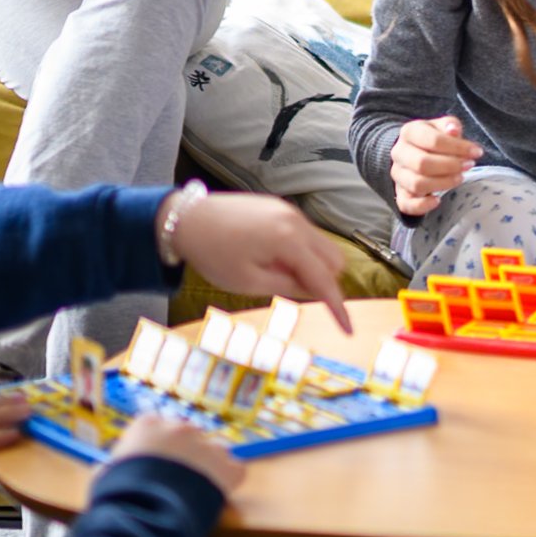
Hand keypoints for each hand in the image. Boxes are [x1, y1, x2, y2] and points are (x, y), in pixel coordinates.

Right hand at [105, 414, 243, 496]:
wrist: (147, 516)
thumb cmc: (119, 497)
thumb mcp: (104, 478)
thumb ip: (112, 467)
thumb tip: (108, 470)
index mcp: (148, 425)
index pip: (156, 428)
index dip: (156, 448)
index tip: (153, 465)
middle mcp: (180, 428)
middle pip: (187, 436)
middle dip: (183, 455)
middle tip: (175, 481)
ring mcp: (207, 445)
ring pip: (213, 450)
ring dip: (207, 465)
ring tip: (194, 491)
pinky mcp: (229, 467)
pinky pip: (233, 470)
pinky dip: (227, 481)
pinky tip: (213, 496)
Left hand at [165, 192, 353, 333]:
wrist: (187, 218)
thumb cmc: (213, 254)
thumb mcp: (248, 282)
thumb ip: (288, 286)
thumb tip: (316, 291)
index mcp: (289, 241)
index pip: (324, 279)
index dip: (337, 306)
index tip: (348, 329)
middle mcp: (297, 221)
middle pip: (334, 259)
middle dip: (324, 280)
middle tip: (292, 290)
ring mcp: (291, 211)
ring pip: (322, 245)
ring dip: (312, 265)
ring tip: (275, 272)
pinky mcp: (282, 207)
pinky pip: (306, 234)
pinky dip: (300, 251)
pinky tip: (270, 256)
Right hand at [390, 115, 480, 217]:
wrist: (412, 151)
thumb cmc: (433, 138)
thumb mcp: (442, 127)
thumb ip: (450, 126)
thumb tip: (453, 130)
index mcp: (409, 132)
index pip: (433, 140)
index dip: (458, 147)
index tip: (476, 152)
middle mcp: (399, 153)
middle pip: (423, 163)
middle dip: (451, 166)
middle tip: (468, 166)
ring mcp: (397, 175)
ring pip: (417, 184)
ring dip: (443, 183)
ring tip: (460, 178)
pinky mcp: (399, 193)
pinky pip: (406, 204)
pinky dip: (423, 205)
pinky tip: (438, 200)